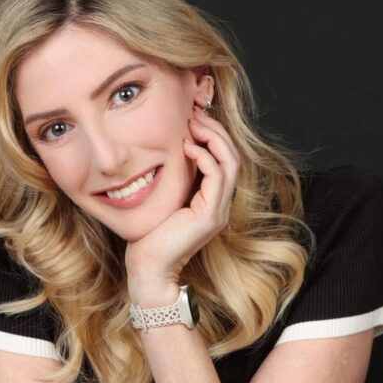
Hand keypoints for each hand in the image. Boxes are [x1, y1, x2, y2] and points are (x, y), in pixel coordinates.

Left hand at [125, 107, 239, 304]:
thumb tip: (170, 148)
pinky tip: (188, 147)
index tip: (193, 117)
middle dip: (216, 130)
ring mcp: (218, 211)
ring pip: (231, 163)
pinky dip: (206, 156)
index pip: (224, 160)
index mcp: (211, 201)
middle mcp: (220, 205)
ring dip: (214, 138)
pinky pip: (217, 176)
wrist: (149, 269)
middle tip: (196, 113)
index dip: (213, 135)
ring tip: (194, 123)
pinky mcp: (210, 215)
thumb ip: (174, 178)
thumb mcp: (164, 199)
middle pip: (233, 157)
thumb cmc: (149, 237)